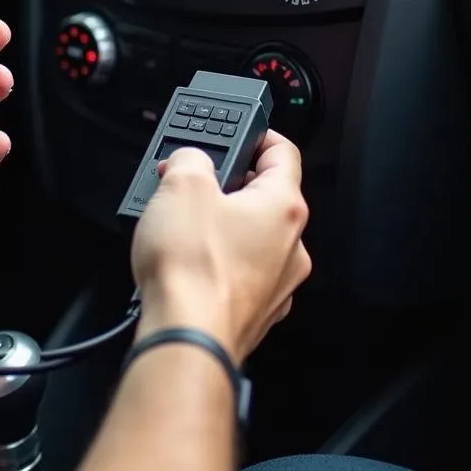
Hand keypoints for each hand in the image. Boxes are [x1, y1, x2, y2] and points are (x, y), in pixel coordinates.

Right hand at [130, 131, 311, 362]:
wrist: (187, 337)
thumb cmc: (193, 269)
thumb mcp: (180, 185)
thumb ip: (189, 159)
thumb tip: (189, 162)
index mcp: (283, 207)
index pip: (285, 153)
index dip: (261, 135)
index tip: (242, 133)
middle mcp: (290, 246)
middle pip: (264, 198)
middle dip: (227, 185)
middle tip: (191, 181)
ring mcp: (277, 284)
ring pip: (251, 238)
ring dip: (220, 225)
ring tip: (180, 224)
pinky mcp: (255, 312)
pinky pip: (239, 272)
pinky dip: (217, 262)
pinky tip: (187, 263)